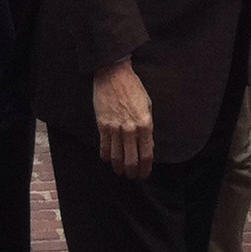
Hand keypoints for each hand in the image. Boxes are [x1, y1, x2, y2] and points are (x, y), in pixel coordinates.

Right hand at [93, 57, 153, 179]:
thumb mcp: (148, 106)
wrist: (113, 75)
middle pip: (132, 160)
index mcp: (145, 124)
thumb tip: (147, 145)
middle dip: (133, 172)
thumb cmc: (133, 88)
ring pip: (117, 157)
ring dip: (119, 168)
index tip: (145, 173)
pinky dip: (106, 157)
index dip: (146, 168)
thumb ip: (147, 127)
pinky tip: (108, 160)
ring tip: (121, 172)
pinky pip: (104, 147)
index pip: (147, 154)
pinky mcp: (102, 125)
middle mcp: (130, 129)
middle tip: (133, 177)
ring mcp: (115, 128)